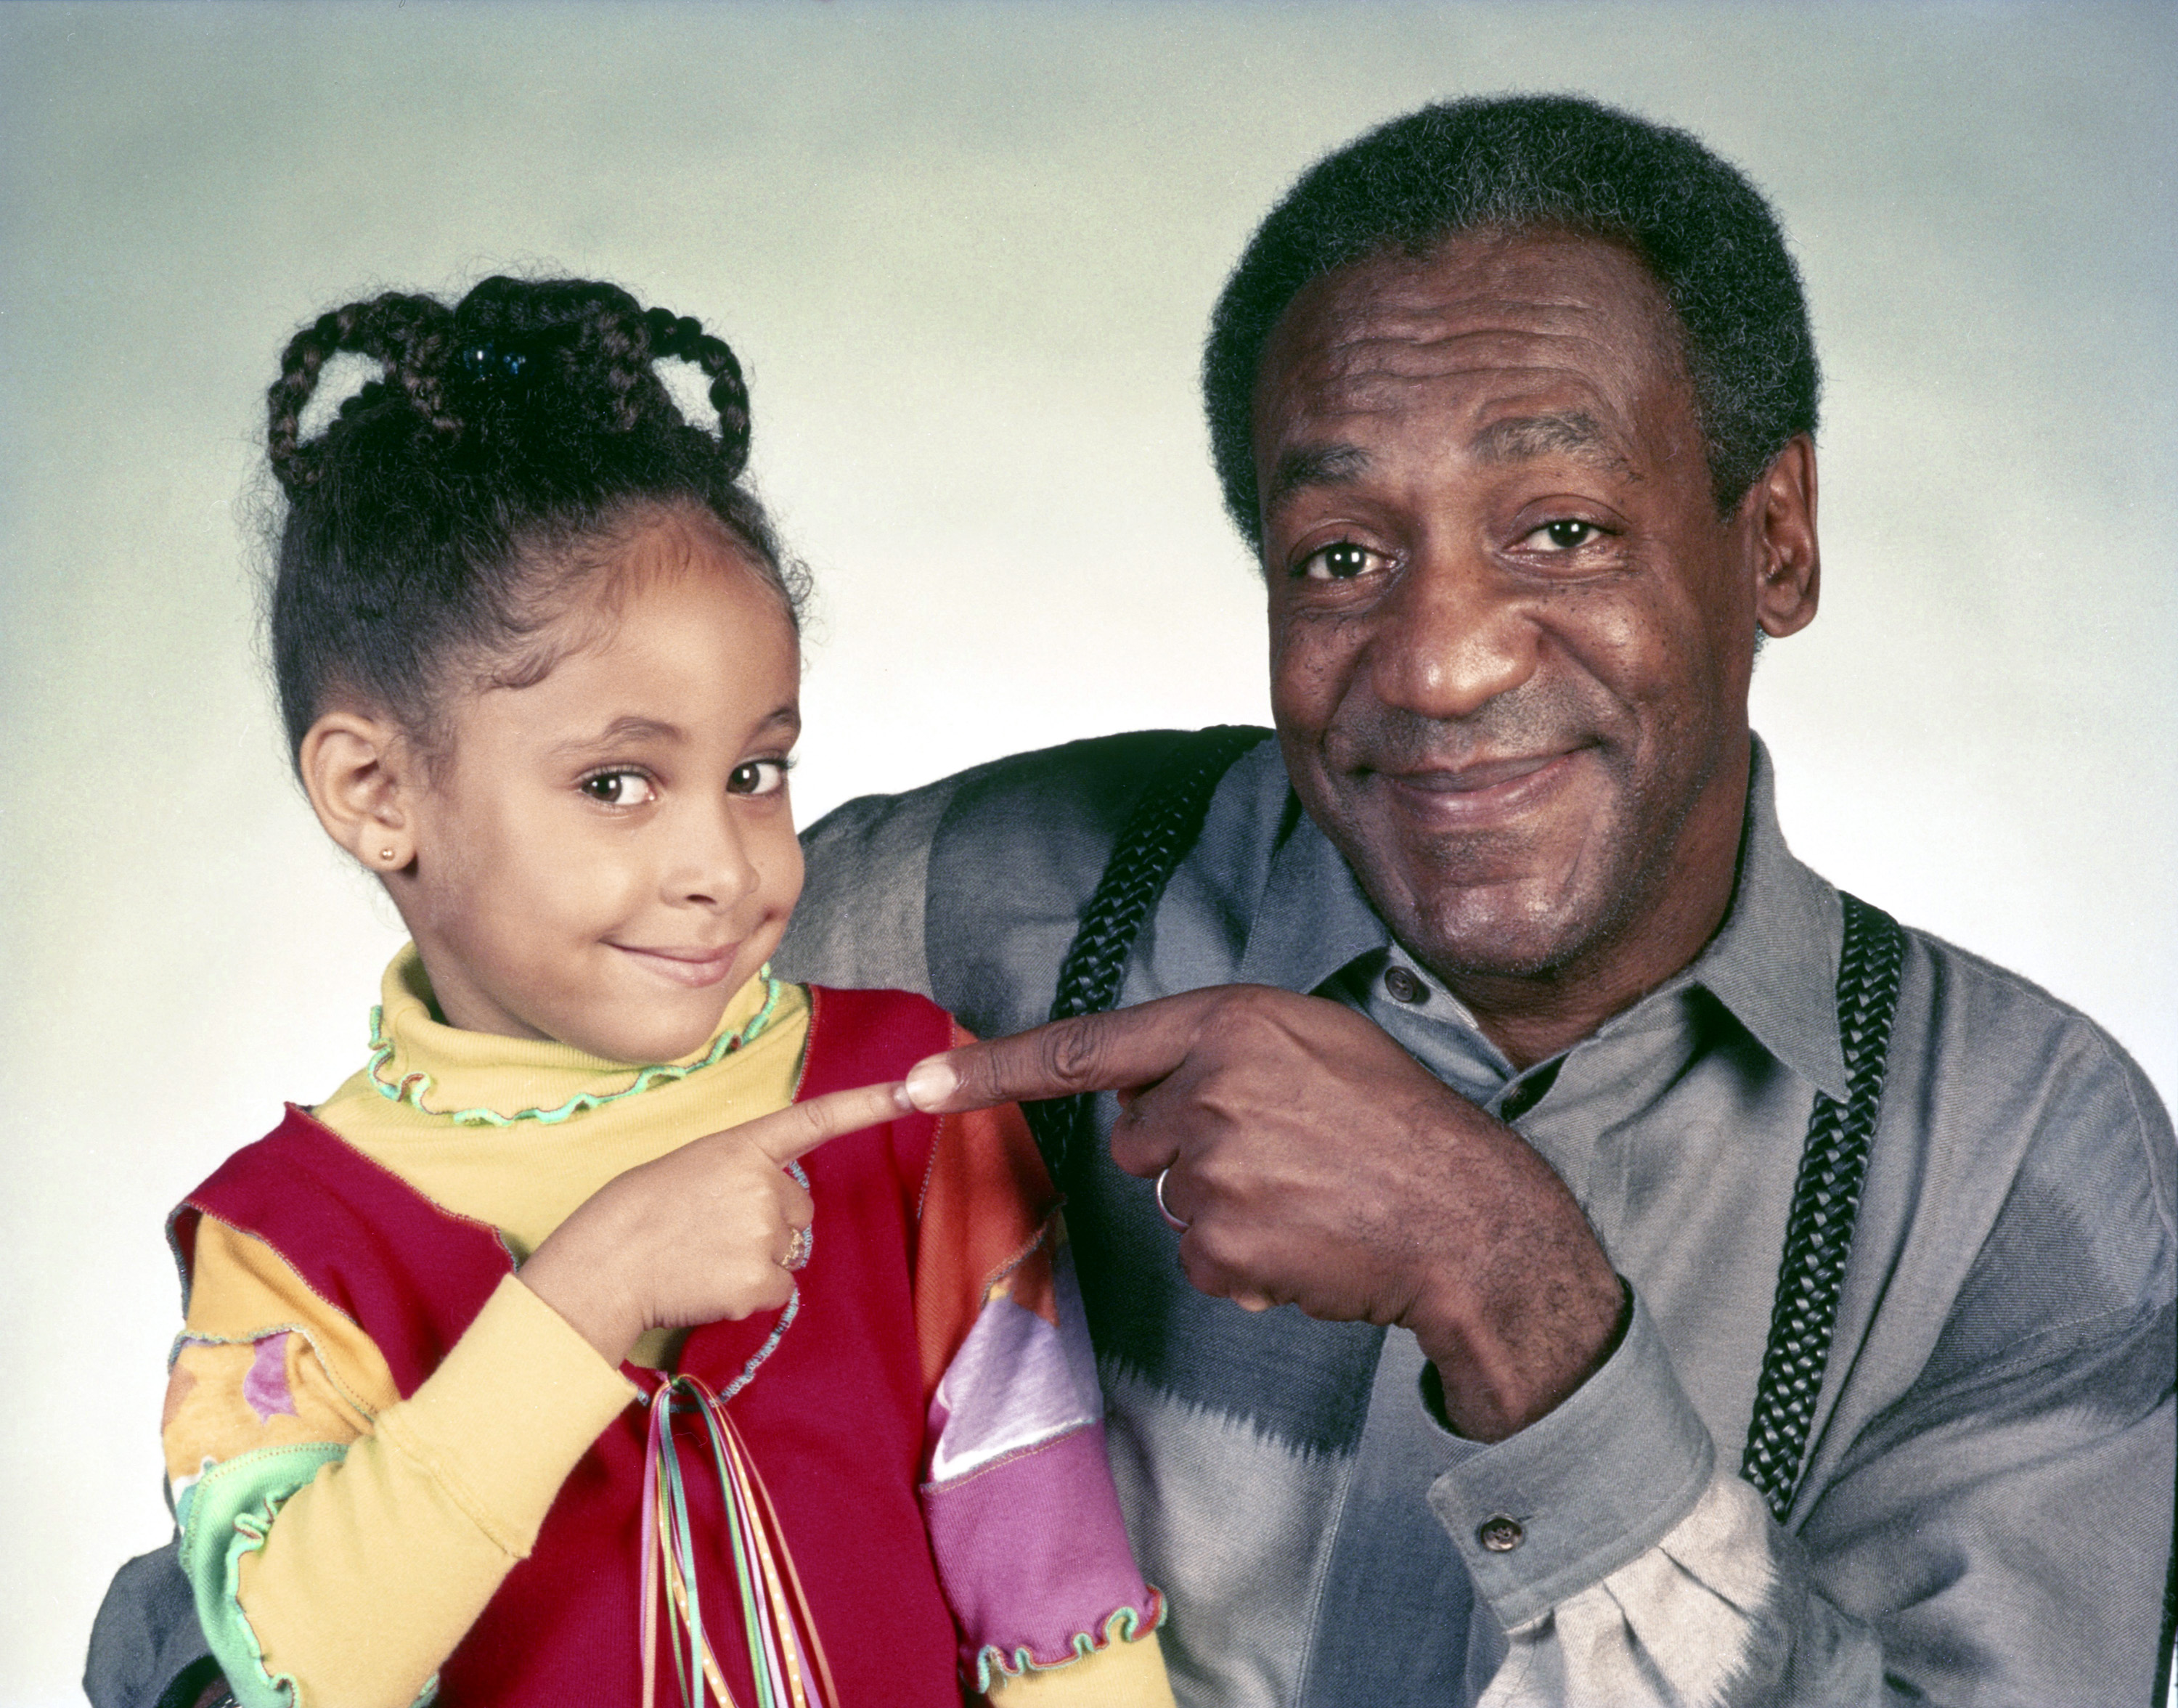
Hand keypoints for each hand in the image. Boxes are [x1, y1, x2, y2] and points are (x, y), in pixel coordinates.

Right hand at [519, 1081, 908, 1367]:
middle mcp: (765, 1185)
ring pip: (790, 1252)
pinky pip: (779, 1290)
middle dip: (769, 1223)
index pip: (817, 1119)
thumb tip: (778, 1210)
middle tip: (711, 1231)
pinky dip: (750, 1294)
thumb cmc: (639, 1213)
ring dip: (758, 1259)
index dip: (870, 1104)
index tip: (914, 1090)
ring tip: (703, 1256)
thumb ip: (744, 1173)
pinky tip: (710, 1282)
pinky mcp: (761, 1281)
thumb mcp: (693, 1167)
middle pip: (800, 1210)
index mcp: (743, 1146)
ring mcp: (766, 1233)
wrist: (603, 1265)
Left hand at [903, 986, 1622, 1440]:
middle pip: (1135, 1137)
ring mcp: (1210, 1170)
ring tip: (1307, 1194)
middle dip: (1185, 1148)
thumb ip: (1224, 1049)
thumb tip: (1154, 1094)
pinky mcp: (1218, 1242)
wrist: (1469, 1217)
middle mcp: (1206, 1089)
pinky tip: (1305, 1238)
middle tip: (1280, 1152)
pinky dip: (1242, 1257)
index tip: (910, 1086)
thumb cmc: (1399, 1121)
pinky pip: (1197, 1255)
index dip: (989, 1070)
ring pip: (1168, 1198)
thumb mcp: (1316, 1040)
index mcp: (1229, 1024)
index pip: (1085, 1047)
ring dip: (1220, 1205)